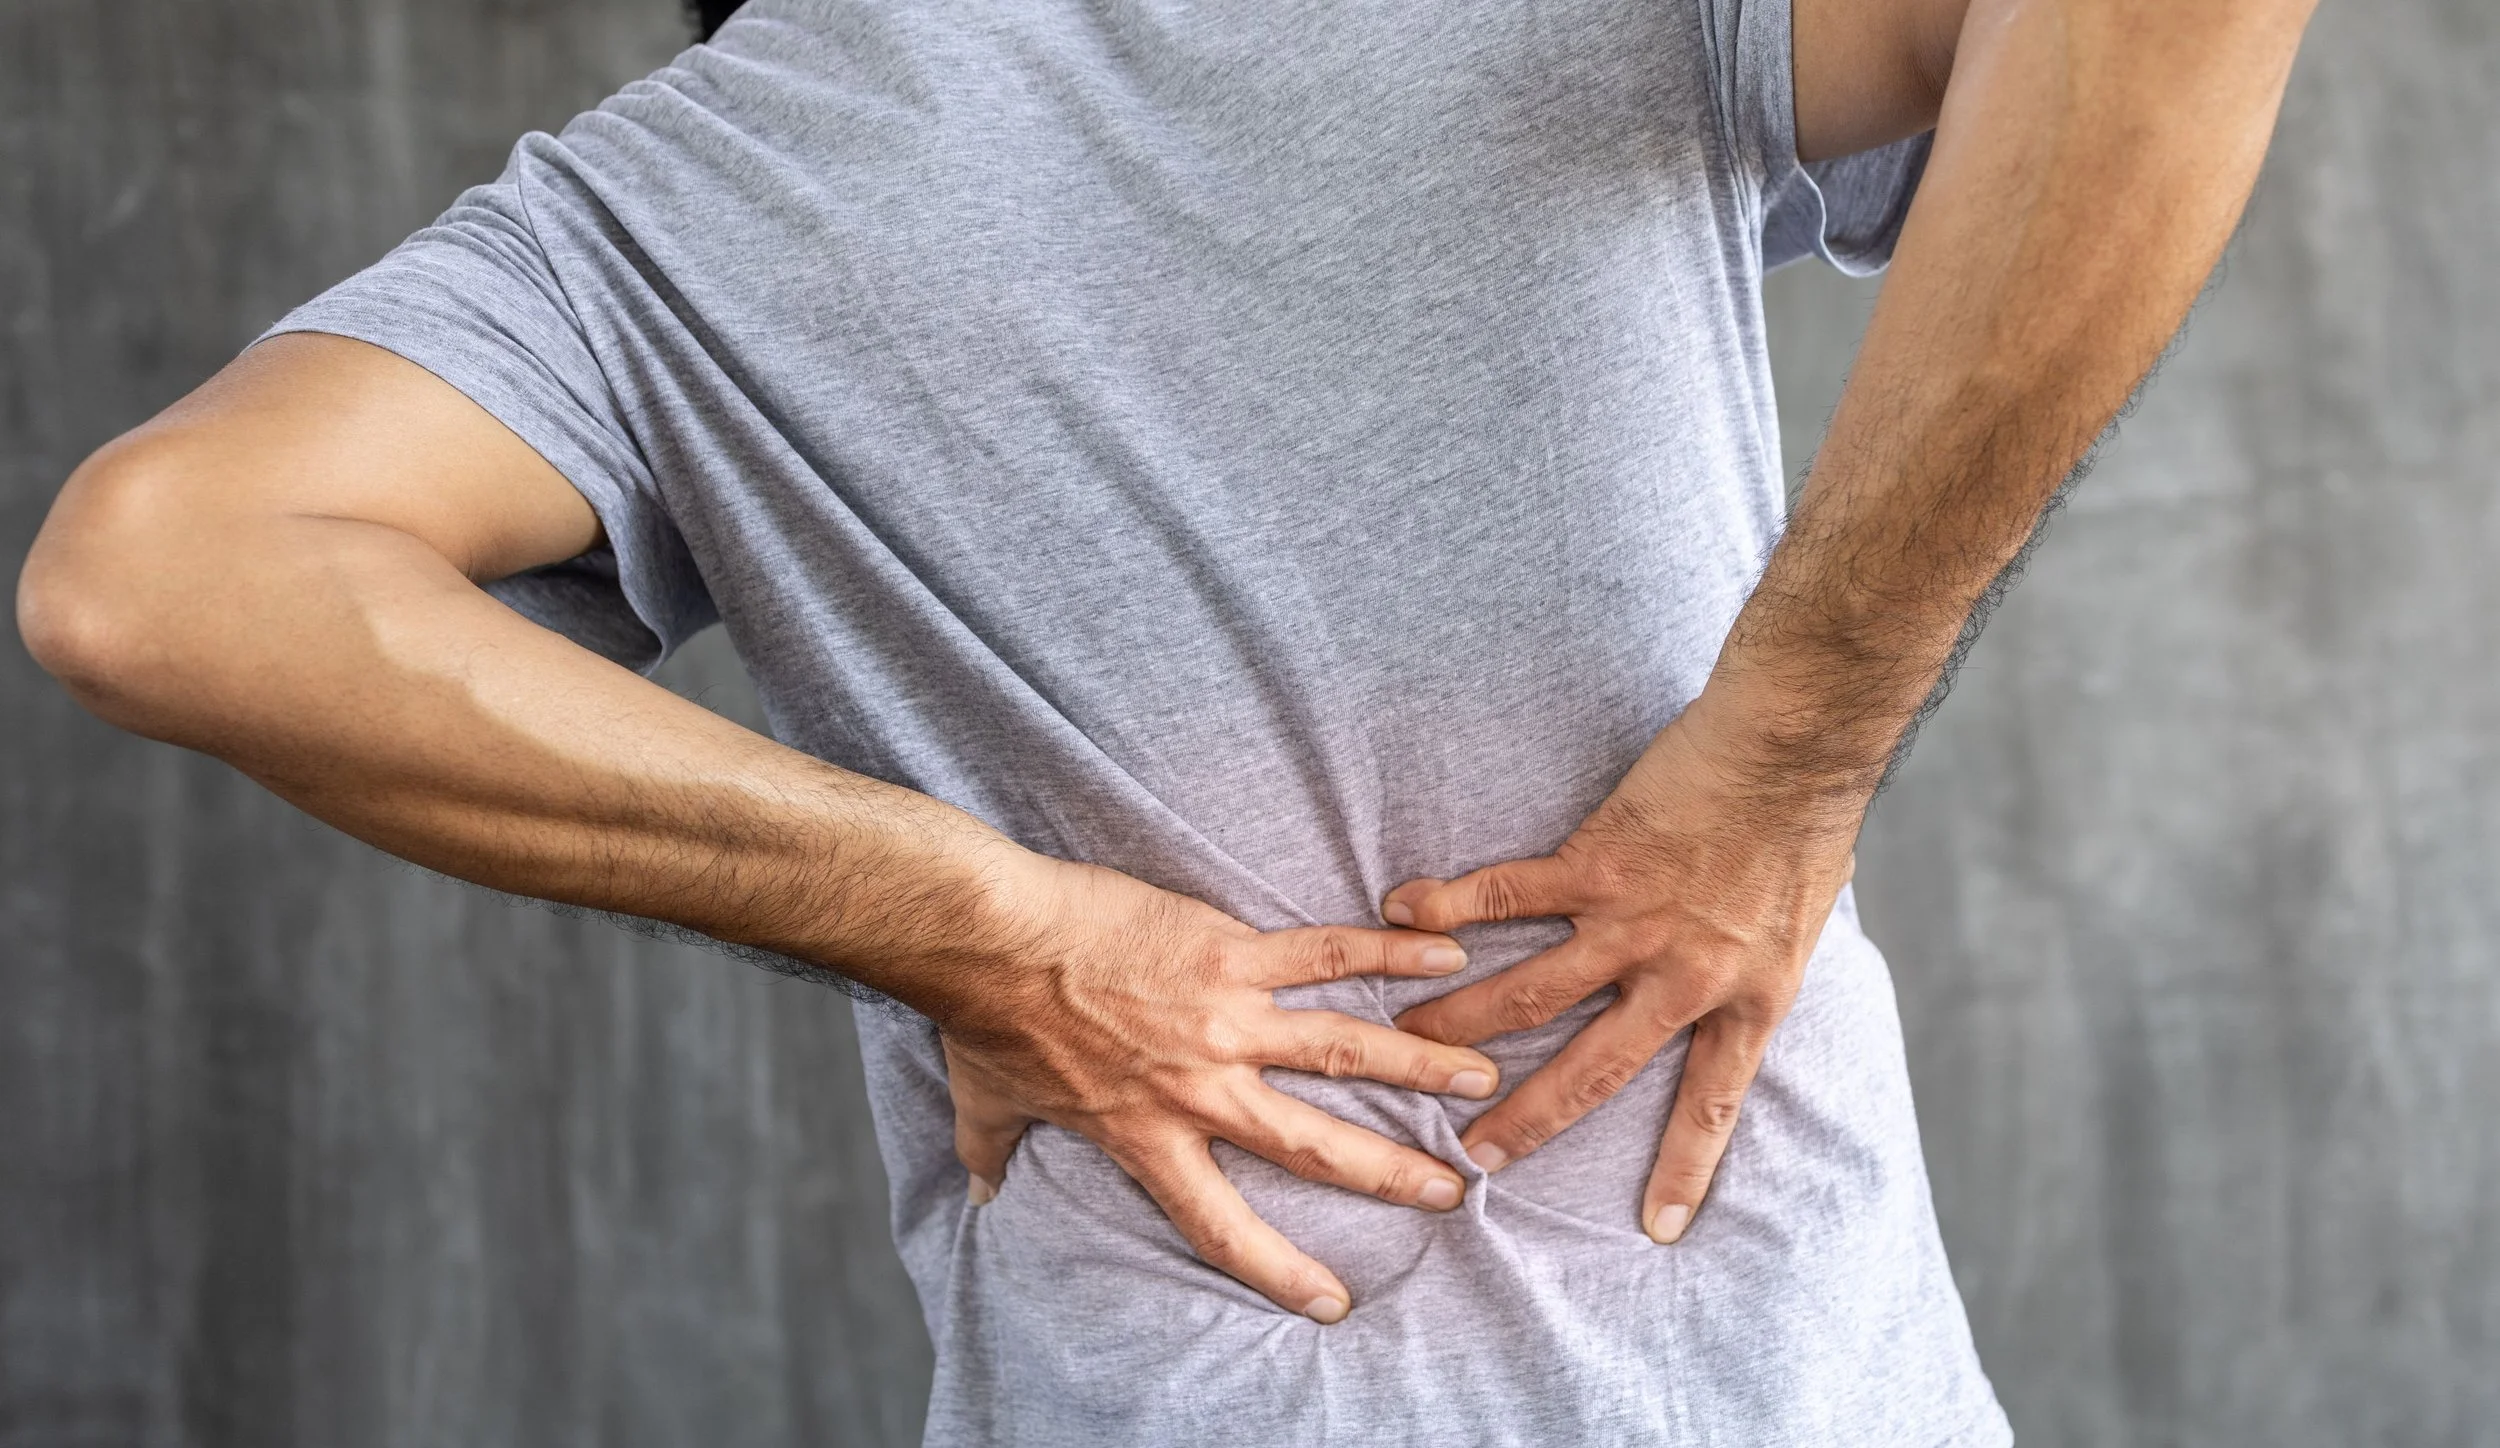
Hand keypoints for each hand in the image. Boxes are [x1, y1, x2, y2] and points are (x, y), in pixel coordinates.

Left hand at [934, 845, 1501, 1322]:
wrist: (990, 937)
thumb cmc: (984, 1019)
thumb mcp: (987, 1106)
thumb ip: (994, 1152)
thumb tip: (980, 1192)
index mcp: (1148, 1137)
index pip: (1221, 1223)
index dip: (1278, 1269)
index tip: (1333, 1305)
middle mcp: (1201, 1088)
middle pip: (1314, 1143)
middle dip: (1391, 1172)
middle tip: (1454, 1188)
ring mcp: (1223, 1017)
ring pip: (1342, 1048)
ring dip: (1418, 1063)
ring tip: (1479, 1075)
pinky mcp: (1228, 951)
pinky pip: (1323, 954)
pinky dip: (1386, 951)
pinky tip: (1442, 952)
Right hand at [1383, 686, 1859, 1244]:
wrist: (1795, 746)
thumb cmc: (1808, 819)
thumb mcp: (1803, 921)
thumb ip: (1757, 959)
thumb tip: (1734, 971)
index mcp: (1749, 999)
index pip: (1711, 1103)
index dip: (1684, 1169)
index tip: (1656, 1229)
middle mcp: (1686, 978)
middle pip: (1592, 1069)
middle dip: (1527, 1120)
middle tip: (1472, 1154)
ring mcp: (1634, 924)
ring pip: (1534, 992)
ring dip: (1464, 1018)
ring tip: (1408, 1037)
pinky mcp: (1598, 864)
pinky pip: (1511, 893)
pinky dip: (1452, 903)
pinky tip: (1403, 908)